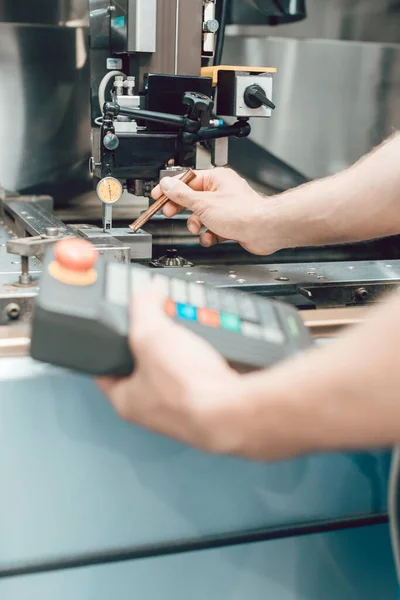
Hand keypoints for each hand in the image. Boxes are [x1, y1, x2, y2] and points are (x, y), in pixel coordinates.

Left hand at [96, 284, 243, 453]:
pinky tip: (209, 346)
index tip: (116, 323)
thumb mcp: (151, 334)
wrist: (233, 409)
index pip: (107, 366)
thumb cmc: (188, 389)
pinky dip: (204, 356)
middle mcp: (152, 408)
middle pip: (145, 362)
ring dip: (183, 344)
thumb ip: (144, 306)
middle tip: (162, 318)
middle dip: (155, 336)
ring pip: (176, 365)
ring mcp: (181, 406)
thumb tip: (149, 291)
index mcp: (126, 399)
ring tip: (189, 328)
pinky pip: (201, 371)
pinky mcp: (207, 400)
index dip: (109, 340)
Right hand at [151, 168, 276, 254]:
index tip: (158, 196)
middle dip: (182, 208)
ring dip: (196, 224)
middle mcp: (222, 191)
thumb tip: (167, 185)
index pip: (186, 181)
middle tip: (170, 212)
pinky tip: (211, 237)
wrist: (263, 230)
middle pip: (192, 198)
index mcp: (216, 179)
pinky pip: (212, 228)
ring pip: (202, 216)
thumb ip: (182, 195)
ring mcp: (227, 208)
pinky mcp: (231, 223)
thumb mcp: (203, 203)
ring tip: (197, 227)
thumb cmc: (241, 212)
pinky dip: (209, 234)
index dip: (170, 189)